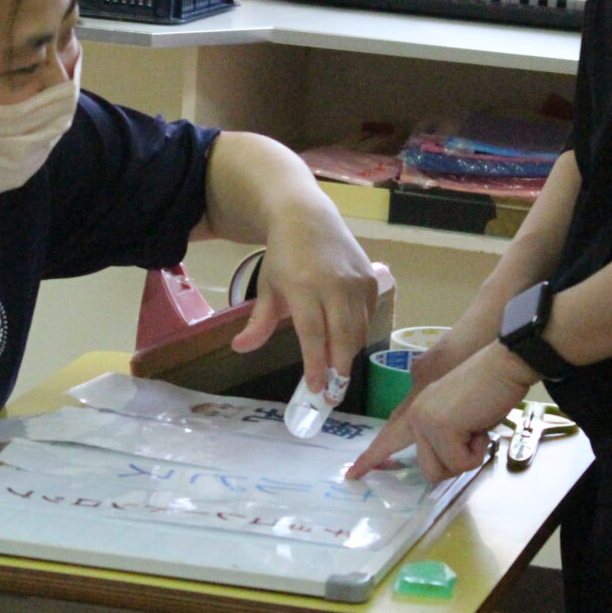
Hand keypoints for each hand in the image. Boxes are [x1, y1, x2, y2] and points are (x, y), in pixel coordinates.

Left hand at [232, 205, 377, 393]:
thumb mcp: (267, 287)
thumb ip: (259, 322)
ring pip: (358, 330)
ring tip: (336, 370)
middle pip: (342, 337)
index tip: (314, 389)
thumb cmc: (284, 256)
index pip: (313, 334)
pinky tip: (345, 340)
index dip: (315, 364)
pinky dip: (358, 332)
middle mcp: (334, 284)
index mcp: (303, 286)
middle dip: (339, 369)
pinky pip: (368, 316)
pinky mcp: (371, 279)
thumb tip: (240, 349)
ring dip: (348, 353)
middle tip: (333, 393)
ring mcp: (356, 281)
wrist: (309, 218)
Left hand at [347, 341, 535, 482]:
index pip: (390, 436)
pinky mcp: (440, 426)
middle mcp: (415, 414)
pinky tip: (480, 426)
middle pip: (429, 469)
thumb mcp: (462, 412)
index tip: (352, 474)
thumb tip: (448, 450)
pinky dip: (477, 452)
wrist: (504, 365)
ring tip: (477, 427)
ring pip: (444, 470)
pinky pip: (460, 463)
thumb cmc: (492, 387)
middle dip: (457, 464)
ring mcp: (424, 419)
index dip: (373, 457)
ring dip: (469, 458)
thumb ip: (445, 427)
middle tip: (474, 440)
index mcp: (418, 408)